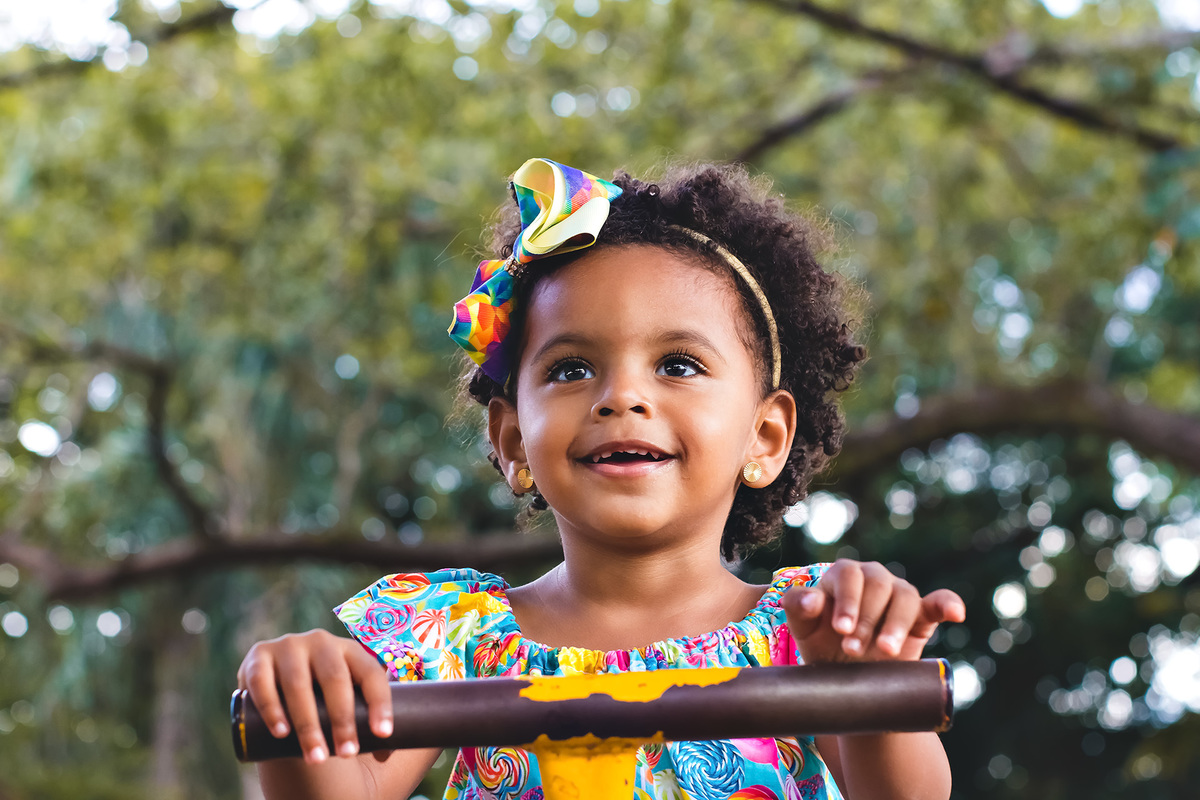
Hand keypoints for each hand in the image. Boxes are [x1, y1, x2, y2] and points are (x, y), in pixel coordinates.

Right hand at [237, 629, 392, 764]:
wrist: (278, 683)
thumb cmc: (324, 698)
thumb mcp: (348, 701)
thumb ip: (367, 722)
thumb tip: (385, 753)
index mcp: (350, 650)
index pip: (371, 672)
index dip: (380, 702)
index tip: (383, 734)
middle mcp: (321, 642)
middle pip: (335, 679)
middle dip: (342, 720)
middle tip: (347, 754)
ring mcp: (288, 646)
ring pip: (298, 684)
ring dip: (307, 724)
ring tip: (315, 757)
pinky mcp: (258, 656)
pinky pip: (262, 681)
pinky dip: (271, 708)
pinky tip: (281, 732)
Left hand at [781, 559, 964, 663]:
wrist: (848, 674)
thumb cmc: (822, 642)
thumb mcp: (803, 628)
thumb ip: (798, 607)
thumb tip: (813, 599)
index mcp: (844, 575)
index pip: (848, 576)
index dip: (846, 601)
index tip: (840, 630)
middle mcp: (874, 579)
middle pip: (879, 586)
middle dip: (866, 619)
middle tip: (852, 650)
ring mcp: (899, 596)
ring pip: (906, 597)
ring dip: (895, 624)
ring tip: (885, 651)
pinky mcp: (922, 616)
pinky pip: (939, 603)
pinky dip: (949, 604)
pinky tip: (956, 613)